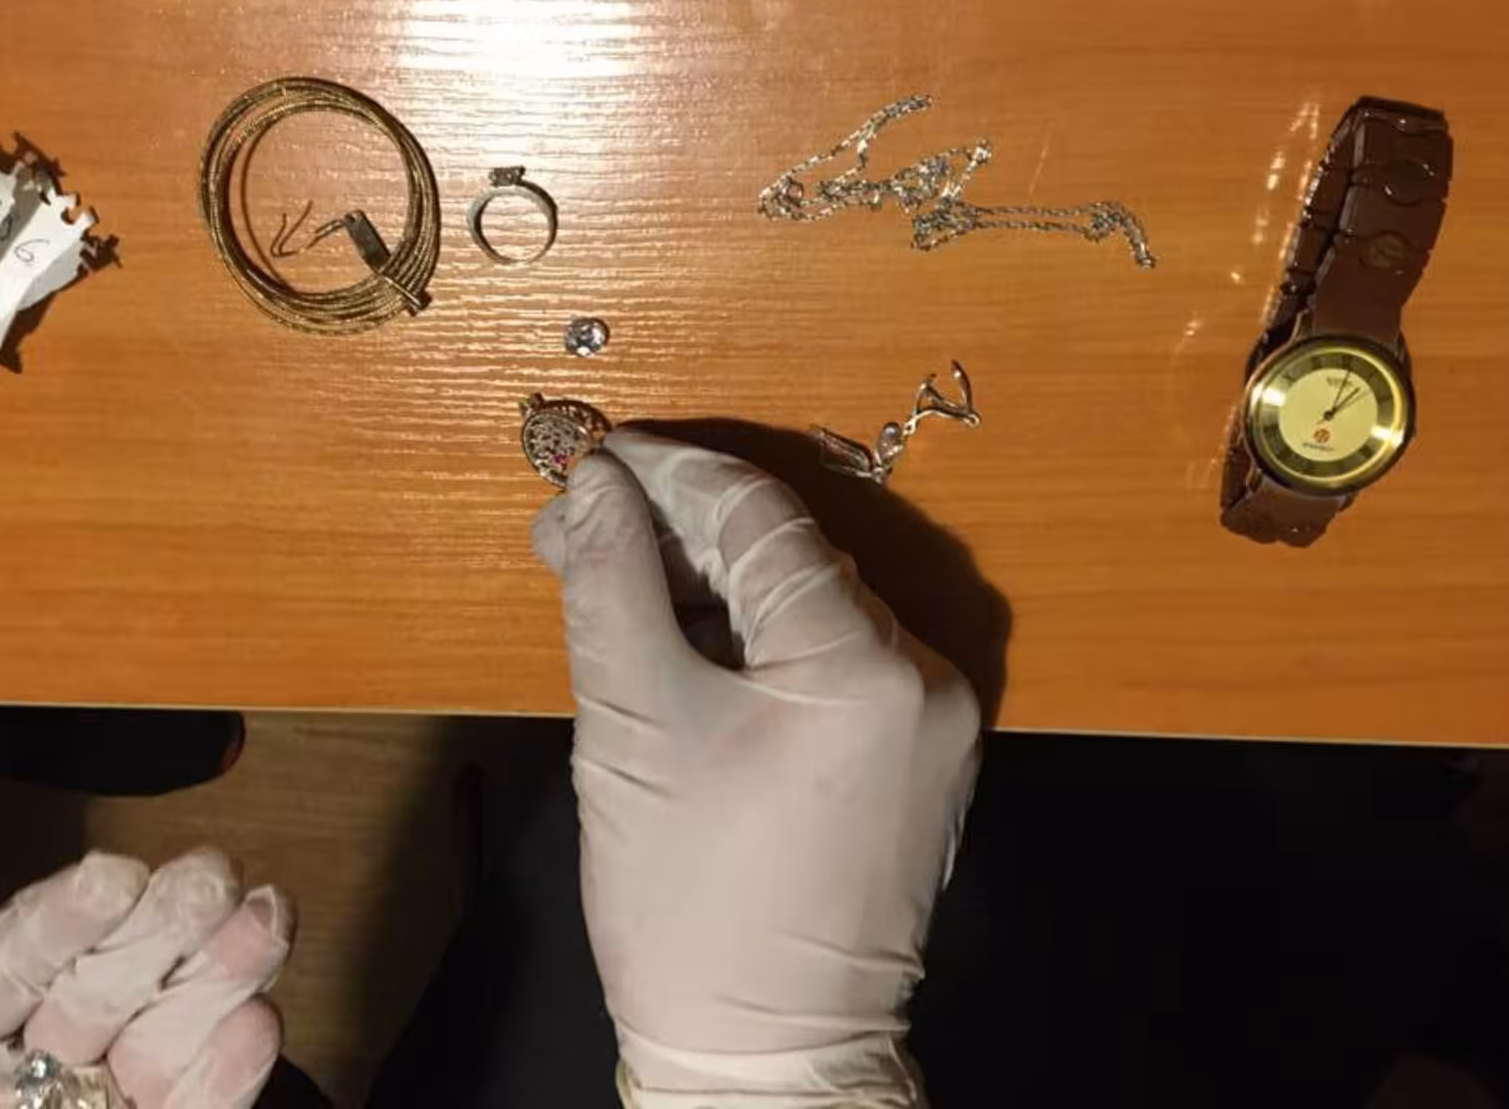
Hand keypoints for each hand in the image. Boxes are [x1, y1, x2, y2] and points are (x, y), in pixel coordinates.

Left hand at [0, 849, 291, 1108]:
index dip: (68, 917)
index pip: (13, 964)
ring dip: (221, 980)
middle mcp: (27, 1085)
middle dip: (165, 927)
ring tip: (268, 919)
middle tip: (218, 879)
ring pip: (166, 1046)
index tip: (118, 875)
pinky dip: (226, 1081)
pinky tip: (257, 1028)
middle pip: (106, 989)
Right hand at [532, 431, 981, 1107]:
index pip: (757, 516)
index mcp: (864, 663)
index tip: (592, 460)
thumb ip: (611, 584)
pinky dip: (755, 642)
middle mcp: (922, 675)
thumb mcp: (633, 726)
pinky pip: (830, 664)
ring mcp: (931, 721)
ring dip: (713, 586)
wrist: (767, 1062)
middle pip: (787, 558)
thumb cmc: (692, 907)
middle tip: (577, 526)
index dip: (665, 475)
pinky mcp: (917, 759)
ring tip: (613, 581)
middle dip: (677, 533)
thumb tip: (597, 487)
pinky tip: (679, 638)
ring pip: (807, 608)